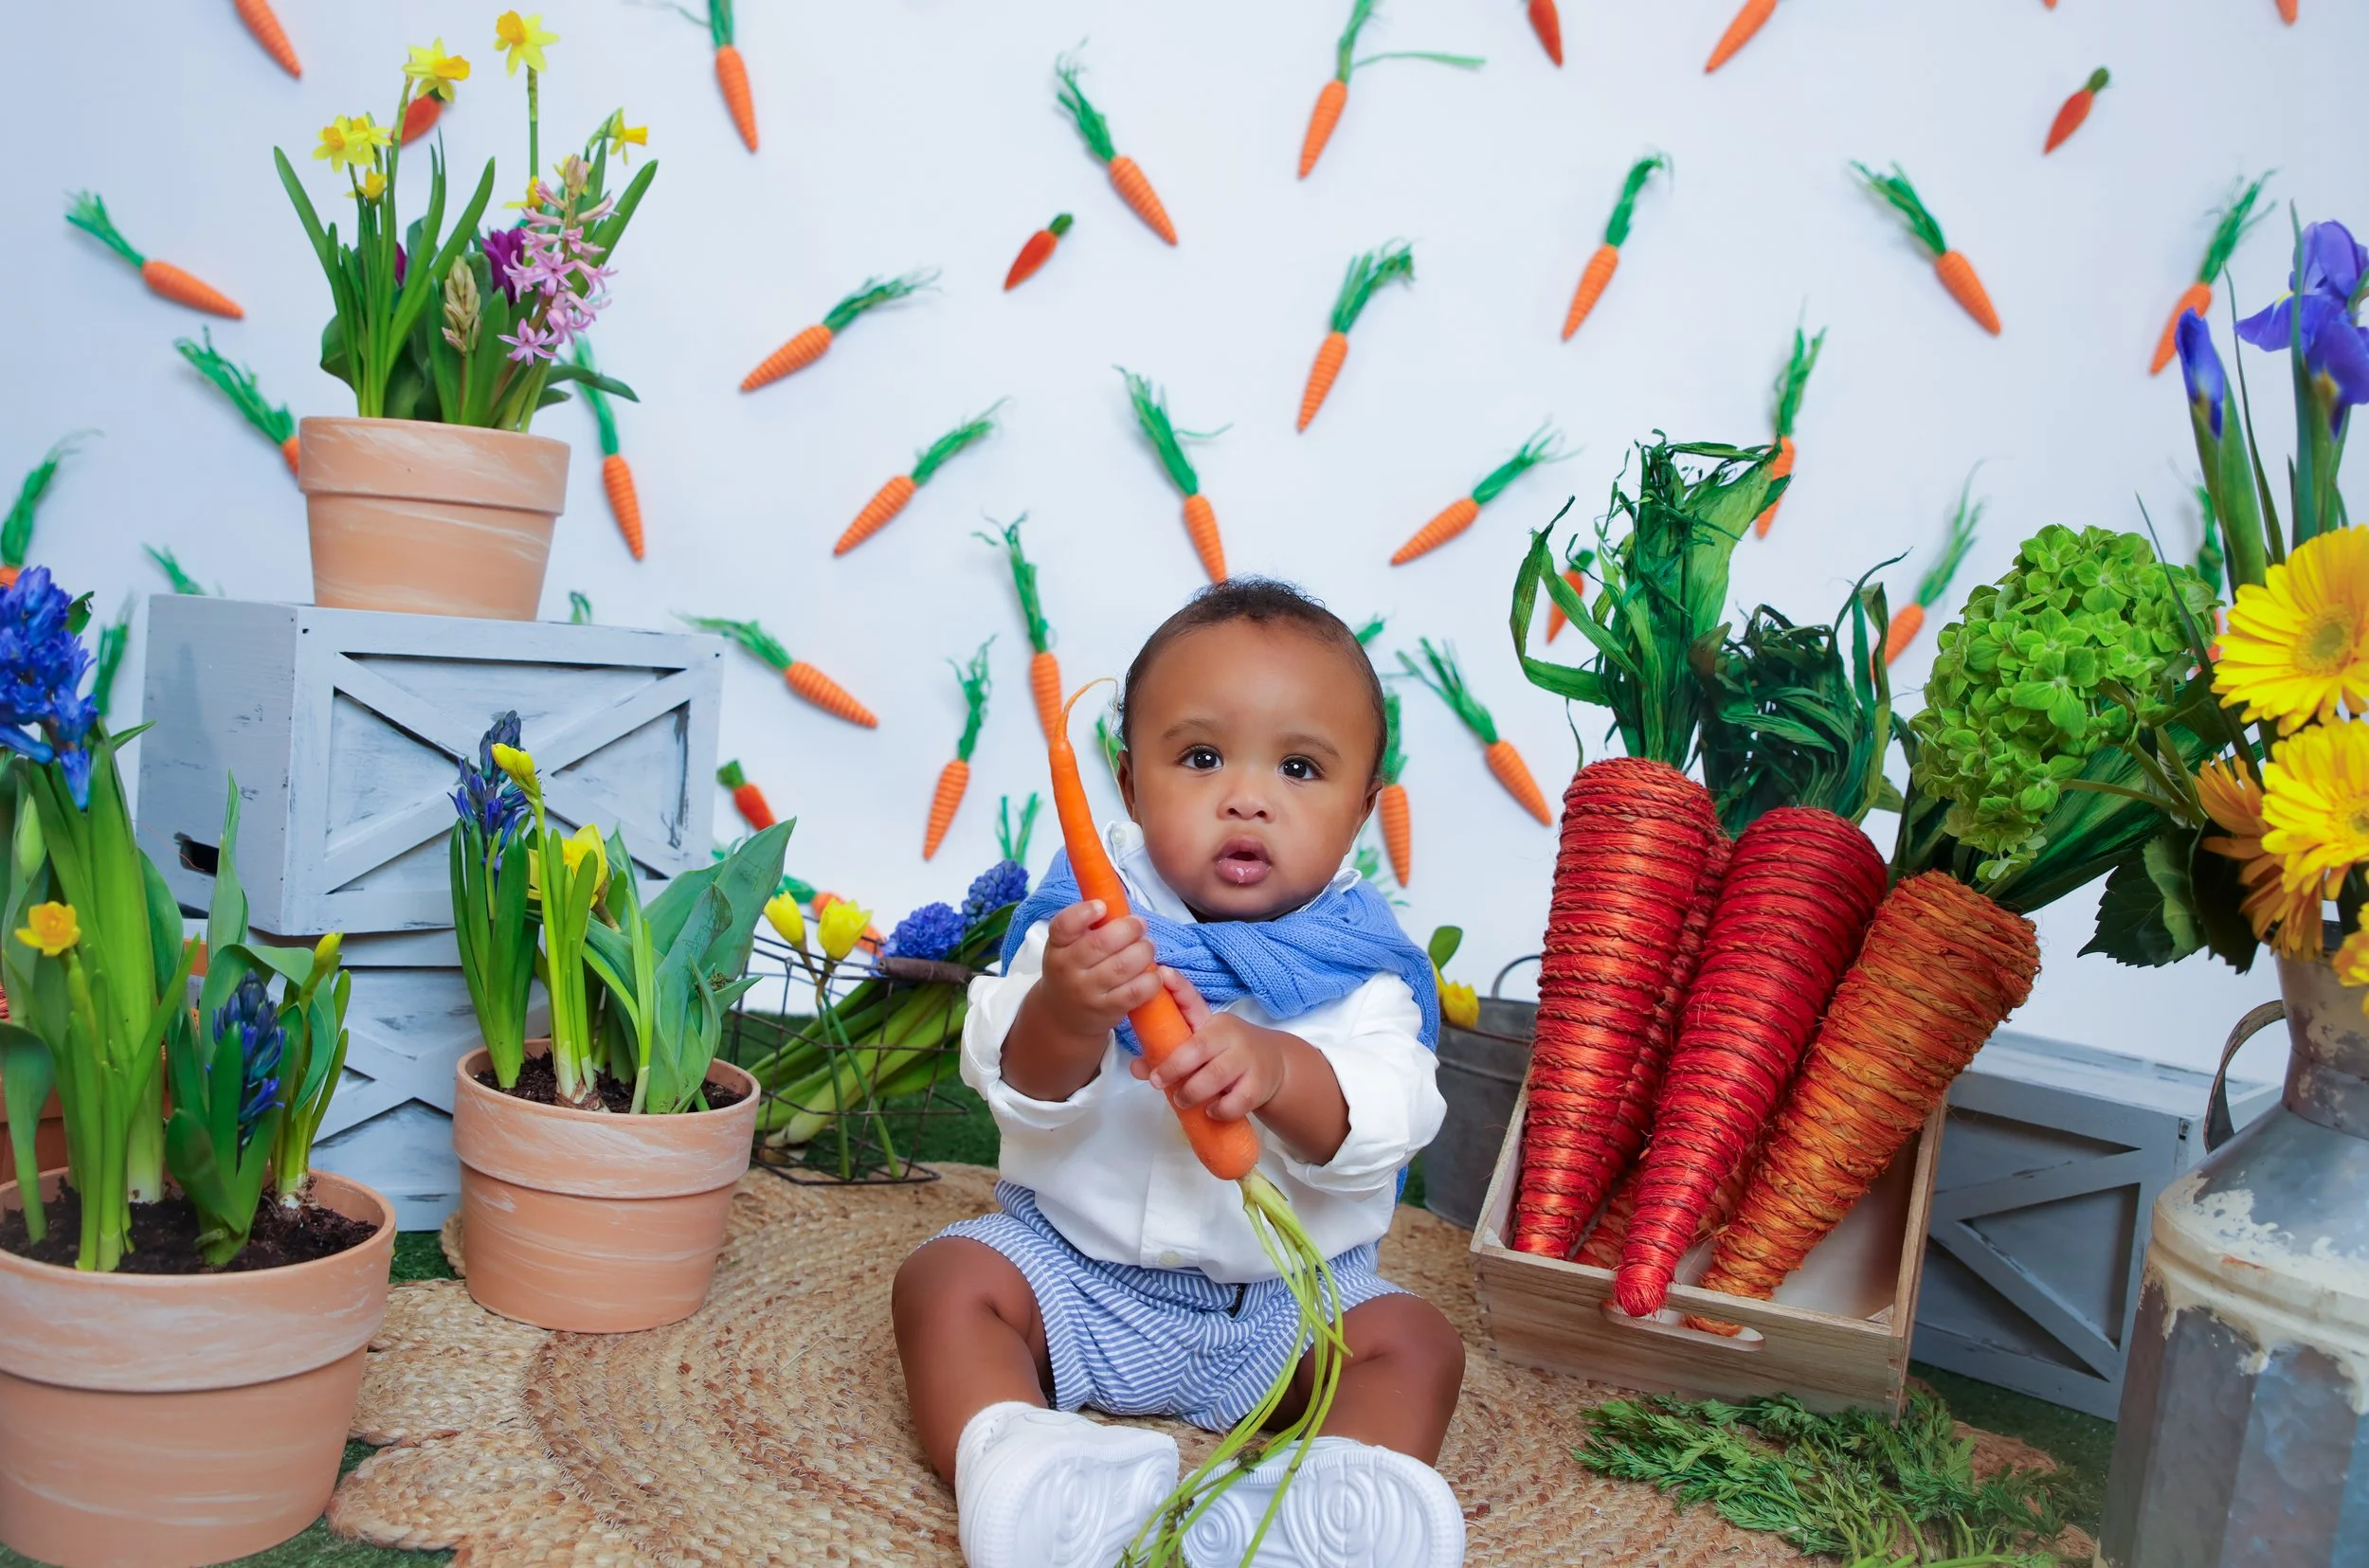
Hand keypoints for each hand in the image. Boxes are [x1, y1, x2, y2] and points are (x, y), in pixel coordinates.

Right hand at [1036, 900, 1160, 1037]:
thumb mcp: (1066, 947)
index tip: (1102, 906)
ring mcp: (1088, 992)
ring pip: (1122, 967)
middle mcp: (1068, 969)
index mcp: (1057, 947)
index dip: (1083, 913)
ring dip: (1143, 951)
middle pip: (1101, 944)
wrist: (1063, 1017)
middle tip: (1140, 925)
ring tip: (1147, 947)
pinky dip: (1151, 979)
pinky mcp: (1107, 1010)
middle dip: (1128, 929)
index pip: (1064, 926)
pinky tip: (1154, 973)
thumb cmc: (1072, 970)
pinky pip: (1135, 992)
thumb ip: (1086, 926)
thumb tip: (1117, 899)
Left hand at [1132, 969, 1286, 1123]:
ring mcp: (1247, 1060)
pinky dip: (1220, 1109)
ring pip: (1216, 1076)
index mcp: (1212, 1023)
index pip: (1192, 1002)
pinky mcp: (1259, 1085)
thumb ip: (1168, 1054)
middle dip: (1173, 1066)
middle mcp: (1231, 1036)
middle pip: (1198, 1048)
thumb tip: (1136, 1067)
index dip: (1177, 989)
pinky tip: (1212, 1110)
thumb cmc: (1227, 1055)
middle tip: (1156, 1081)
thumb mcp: (1201, 1049)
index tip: (1162, 974)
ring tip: (1182, 1099)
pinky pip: (1236, 1101)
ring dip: (1192, 1092)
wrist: (1275, 1066)